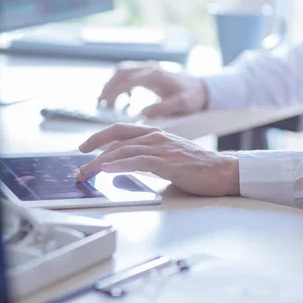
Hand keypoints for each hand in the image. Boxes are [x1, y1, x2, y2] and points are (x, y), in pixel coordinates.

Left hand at [76, 124, 239, 196]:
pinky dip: (120, 164)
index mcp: (154, 133)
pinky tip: (107, 170)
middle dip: (94, 152)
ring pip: (124, 150)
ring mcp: (162, 148)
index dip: (99, 137)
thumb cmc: (196, 166)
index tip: (84, 148)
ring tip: (86, 172)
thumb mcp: (167, 155)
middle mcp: (156, 137)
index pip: (120, 130)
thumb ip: (146, 155)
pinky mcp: (168, 163)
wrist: (222, 170)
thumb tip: (122, 165)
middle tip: (79, 167)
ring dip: (100, 162)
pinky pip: (139, 161)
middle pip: (116, 139)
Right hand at [99, 61, 208, 117]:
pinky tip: (123, 100)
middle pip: (121, 73)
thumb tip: (142, 114)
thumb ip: (163, 107)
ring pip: (122, 71)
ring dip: (111, 85)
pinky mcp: (148, 72)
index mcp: (155, 74)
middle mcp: (149, 68)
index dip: (114, 92)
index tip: (106, 105)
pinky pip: (128, 74)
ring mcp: (148, 68)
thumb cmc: (193, 96)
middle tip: (100, 105)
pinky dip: (120, 84)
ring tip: (105, 103)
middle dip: (108, 88)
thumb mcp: (182, 104)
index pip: (128, 80)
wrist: (203, 87)